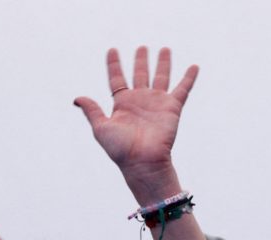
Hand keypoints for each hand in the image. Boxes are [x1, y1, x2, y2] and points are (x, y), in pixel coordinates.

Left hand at [74, 47, 197, 203]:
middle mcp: (140, 101)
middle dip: (141, 60)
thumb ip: (92, 110)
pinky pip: (183, 89)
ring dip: (163, 63)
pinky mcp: (172, 108)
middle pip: (140, 74)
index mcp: (122, 104)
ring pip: (160, 77)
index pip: (117, 79)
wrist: (142, 161)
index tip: (112, 50)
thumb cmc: (120, 149)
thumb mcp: (101, 127)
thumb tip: (76, 98)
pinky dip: (189, 78)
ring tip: (164, 49)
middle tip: (142, 48)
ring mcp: (157, 103)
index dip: (114, 64)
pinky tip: (194, 66)